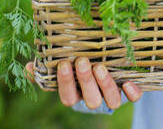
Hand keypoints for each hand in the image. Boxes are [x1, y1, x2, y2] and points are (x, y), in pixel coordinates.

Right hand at [25, 57, 142, 108]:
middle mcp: (95, 98)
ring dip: (105, 85)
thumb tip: (29, 66)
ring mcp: (112, 96)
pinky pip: (133, 98)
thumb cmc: (79, 69)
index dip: (65, 83)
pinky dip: (132, 92)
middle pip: (90, 99)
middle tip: (83, 61)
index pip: (68, 97)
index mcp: (77, 95)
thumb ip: (45, 70)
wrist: (109, 73)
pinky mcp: (129, 93)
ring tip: (101, 67)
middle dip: (86, 81)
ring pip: (111, 101)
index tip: (64, 64)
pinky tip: (128, 82)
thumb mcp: (63, 69)